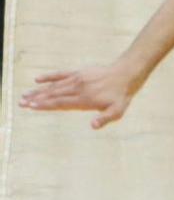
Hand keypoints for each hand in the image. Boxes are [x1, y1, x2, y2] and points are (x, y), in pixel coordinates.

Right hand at [21, 63, 140, 128]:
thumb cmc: (121, 96)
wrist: (126, 74)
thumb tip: (92, 126)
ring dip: (39, 91)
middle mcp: (78, 89)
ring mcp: (77, 79)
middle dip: (36, 99)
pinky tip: (37, 80)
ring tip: (25, 95)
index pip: (60, 103)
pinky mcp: (79, 72)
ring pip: (54, 86)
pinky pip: (61, 74)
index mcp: (84, 100)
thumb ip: (104, 119)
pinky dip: (49, 77)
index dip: (45, 105)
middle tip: (21, 103)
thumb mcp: (117, 111)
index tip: (31, 107)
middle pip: (53, 95)